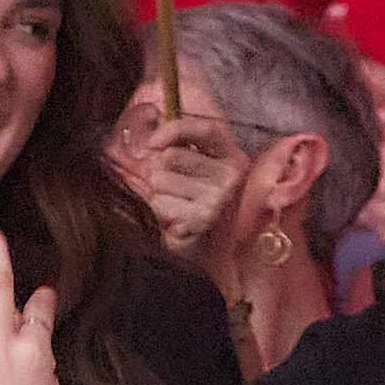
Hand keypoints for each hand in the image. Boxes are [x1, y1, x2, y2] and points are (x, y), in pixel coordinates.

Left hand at [113, 97, 244, 256]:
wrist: (215, 256)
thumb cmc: (201, 208)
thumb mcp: (202, 174)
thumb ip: (183, 149)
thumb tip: (152, 142)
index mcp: (233, 157)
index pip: (206, 128)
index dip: (174, 129)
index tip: (152, 143)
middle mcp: (232, 175)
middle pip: (171, 156)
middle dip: (160, 172)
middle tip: (173, 191)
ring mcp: (220, 198)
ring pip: (160, 180)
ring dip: (158, 195)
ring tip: (177, 208)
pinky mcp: (204, 218)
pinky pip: (160, 204)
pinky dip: (160, 213)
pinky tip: (177, 222)